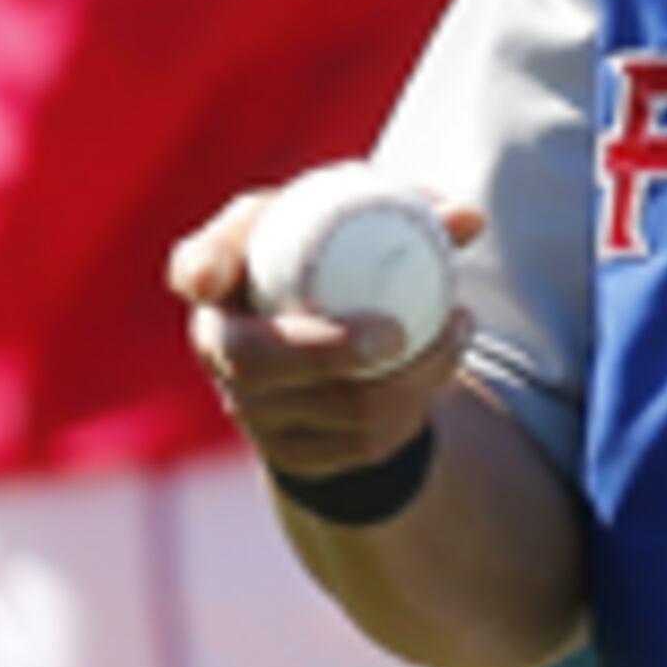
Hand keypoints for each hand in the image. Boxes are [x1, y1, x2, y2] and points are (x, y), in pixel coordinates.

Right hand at [168, 186, 483, 483]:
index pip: (196, 264)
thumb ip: (416, 212)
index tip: (211, 275)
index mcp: (225, 269)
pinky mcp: (293, 454)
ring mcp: (250, 406)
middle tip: (395, 335)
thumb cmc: (347, 260)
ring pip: (323, 406)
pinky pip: (360, 443)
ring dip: (403, 377)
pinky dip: (411, 408)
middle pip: (250, 359)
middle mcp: (220, 343)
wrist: (345, 349)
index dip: (200, 268)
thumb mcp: (370, 222)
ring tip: (455, 334)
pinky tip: (440, 372)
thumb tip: (470, 219)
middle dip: (323, 351)